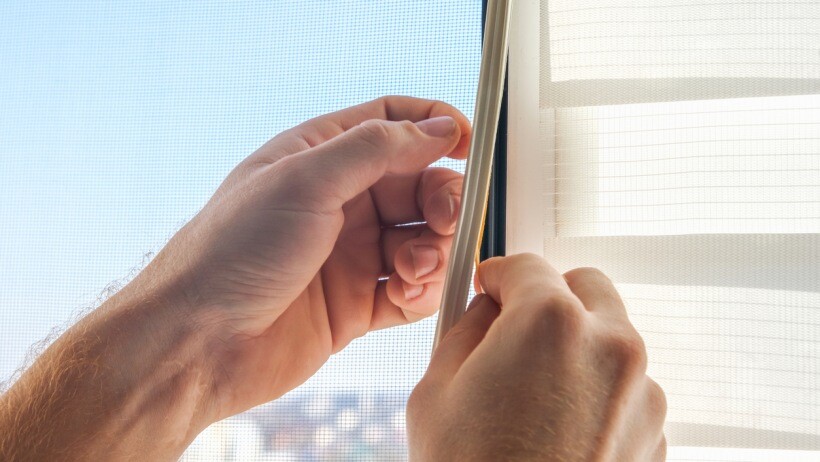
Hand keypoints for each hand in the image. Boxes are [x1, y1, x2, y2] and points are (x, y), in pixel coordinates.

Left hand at [137, 96, 470, 419]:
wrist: (196, 343)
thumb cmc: (230, 254)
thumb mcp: (304, 180)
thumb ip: (376, 148)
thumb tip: (437, 129)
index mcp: (320, 158)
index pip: (390, 124)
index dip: (434, 127)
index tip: (468, 142)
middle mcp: (339, 203)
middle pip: (419, 185)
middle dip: (442, 199)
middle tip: (445, 219)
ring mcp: (349, 255)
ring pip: (423, 239)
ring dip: (434, 250)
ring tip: (413, 267)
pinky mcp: (356, 304)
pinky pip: (412, 291)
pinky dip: (422, 291)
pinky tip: (406, 293)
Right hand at [407, 254, 666, 460]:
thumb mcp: (435, 389)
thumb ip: (465, 328)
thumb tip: (485, 310)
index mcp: (551, 322)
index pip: (526, 265)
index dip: (497, 274)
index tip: (489, 286)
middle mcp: (610, 346)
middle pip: (585, 286)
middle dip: (550, 296)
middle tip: (516, 327)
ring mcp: (641, 392)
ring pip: (610, 337)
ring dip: (577, 345)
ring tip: (535, 392)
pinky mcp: (654, 432)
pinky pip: (625, 386)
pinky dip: (597, 390)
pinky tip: (559, 425)